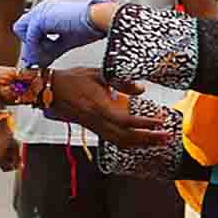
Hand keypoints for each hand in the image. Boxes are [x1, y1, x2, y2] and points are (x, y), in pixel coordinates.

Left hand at [13, 0, 115, 66]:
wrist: (97, 19)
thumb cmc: (88, 27)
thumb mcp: (65, 42)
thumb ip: (51, 50)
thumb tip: (40, 62)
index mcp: (47, 12)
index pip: (29, 30)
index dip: (33, 46)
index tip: (40, 60)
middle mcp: (41, 9)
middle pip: (22, 30)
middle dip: (30, 48)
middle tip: (40, 62)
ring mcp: (40, 12)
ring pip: (23, 33)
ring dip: (33, 49)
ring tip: (46, 59)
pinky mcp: (41, 18)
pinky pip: (30, 37)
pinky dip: (36, 49)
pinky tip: (47, 55)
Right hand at [47, 67, 166, 146]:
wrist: (51, 90)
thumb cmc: (73, 80)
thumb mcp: (99, 74)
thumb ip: (121, 82)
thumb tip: (140, 89)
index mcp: (99, 108)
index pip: (126, 121)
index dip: (144, 124)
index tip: (160, 122)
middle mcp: (98, 121)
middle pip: (126, 137)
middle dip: (148, 139)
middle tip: (166, 137)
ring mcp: (95, 127)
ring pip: (121, 142)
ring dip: (140, 144)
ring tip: (157, 142)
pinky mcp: (93, 129)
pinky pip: (113, 141)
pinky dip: (128, 143)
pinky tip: (138, 141)